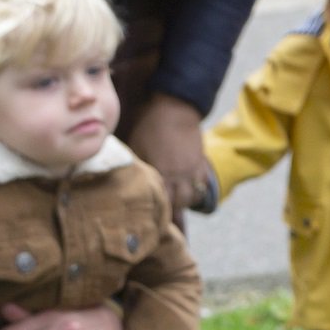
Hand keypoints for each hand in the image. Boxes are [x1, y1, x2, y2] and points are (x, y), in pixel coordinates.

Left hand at [128, 93, 215, 213]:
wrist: (176, 107)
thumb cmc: (150, 125)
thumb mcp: (136, 146)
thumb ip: (136, 166)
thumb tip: (126, 181)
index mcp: (162, 173)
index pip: (161, 203)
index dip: (156, 214)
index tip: (150, 223)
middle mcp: (181, 176)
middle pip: (180, 204)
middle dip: (171, 210)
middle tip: (162, 215)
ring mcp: (193, 170)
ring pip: (193, 196)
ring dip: (184, 202)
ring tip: (176, 203)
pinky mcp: (201, 162)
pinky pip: (203, 184)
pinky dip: (196, 190)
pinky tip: (188, 189)